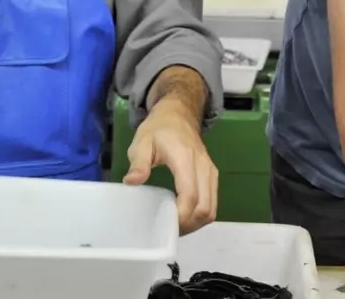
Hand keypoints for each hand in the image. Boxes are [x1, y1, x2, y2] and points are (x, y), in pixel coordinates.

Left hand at [123, 102, 217, 234]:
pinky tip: (184, 217)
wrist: (179, 114)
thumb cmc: (158, 129)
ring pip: (212, 208)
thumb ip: (138, 163)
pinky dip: (201, 215)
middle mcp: (203, 167)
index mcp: (185, 158)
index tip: (164, 226)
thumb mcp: (142, 142)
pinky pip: (212, 202)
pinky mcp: (212, 175)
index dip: (180, 216)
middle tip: (168, 230)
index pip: (190, 195)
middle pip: (205, 207)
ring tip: (175, 227)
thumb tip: (132, 182)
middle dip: (188, 225)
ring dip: (196, 223)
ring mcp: (210, 171)